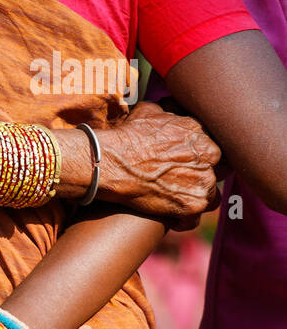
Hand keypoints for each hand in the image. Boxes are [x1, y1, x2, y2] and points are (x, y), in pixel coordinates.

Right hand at [92, 102, 220, 228]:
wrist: (109, 162)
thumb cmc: (124, 137)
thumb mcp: (148, 112)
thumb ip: (170, 112)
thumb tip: (171, 108)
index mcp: (202, 133)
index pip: (214, 148)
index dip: (200, 157)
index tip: (186, 163)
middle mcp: (209, 156)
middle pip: (218, 171)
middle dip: (200, 176)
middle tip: (180, 180)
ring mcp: (202, 182)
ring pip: (210, 195)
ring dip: (193, 197)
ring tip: (173, 199)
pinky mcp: (191, 205)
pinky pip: (194, 218)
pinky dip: (182, 219)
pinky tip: (169, 216)